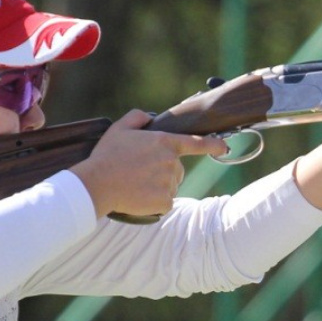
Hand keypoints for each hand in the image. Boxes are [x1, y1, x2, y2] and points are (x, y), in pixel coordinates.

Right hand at [69, 110, 228, 218]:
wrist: (97, 184)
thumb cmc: (107, 156)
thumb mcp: (119, 129)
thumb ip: (138, 117)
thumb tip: (151, 117)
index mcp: (164, 142)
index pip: (196, 143)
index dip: (213, 144)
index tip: (224, 146)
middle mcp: (171, 162)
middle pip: (177, 170)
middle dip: (163, 171)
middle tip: (139, 172)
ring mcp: (169, 182)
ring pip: (171, 187)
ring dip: (158, 187)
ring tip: (136, 184)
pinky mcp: (165, 201)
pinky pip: (165, 203)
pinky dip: (154, 203)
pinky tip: (138, 197)